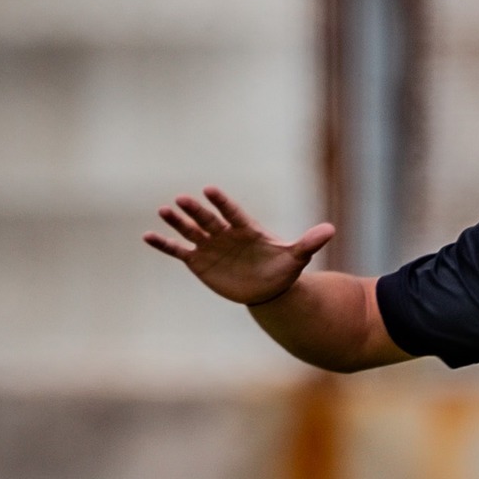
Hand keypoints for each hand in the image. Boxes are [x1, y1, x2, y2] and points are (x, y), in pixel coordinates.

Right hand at [143, 187, 335, 306]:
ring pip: (190, 231)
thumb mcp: (297, 257)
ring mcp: (209, 245)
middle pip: (208, 219)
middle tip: (181, 199)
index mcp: (246, 228)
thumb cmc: (282, 269)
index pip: (232, 212)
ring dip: (177, 222)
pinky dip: (164, 244)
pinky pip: (178, 250)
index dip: (222, 203)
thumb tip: (331, 229)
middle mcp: (224, 233)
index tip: (210, 190)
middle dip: (195, 211)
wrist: (268, 288)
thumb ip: (309, 243)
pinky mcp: (198, 261)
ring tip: (163, 211)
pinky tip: (148, 236)